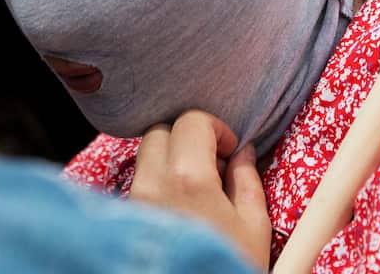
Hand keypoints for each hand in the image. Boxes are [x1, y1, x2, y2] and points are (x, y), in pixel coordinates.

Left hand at [130, 110, 270, 270]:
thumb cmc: (230, 266)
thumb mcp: (254, 226)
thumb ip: (247, 180)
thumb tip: (243, 153)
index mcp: (189, 178)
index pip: (191, 121)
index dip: (215, 128)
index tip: (229, 149)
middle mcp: (152, 185)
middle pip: (161, 131)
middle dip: (188, 138)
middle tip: (212, 163)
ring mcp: (133, 203)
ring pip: (144, 156)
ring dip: (169, 158)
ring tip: (195, 187)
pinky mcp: (125, 220)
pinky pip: (138, 183)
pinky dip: (157, 181)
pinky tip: (179, 206)